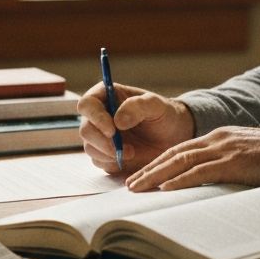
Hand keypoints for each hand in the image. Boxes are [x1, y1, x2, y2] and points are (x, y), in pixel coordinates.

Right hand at [77, 82, 196, 175]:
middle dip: (101, 141)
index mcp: (108, 96)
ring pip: (90, 147)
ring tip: (132, 152)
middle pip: (85, 129)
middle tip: (119, 148)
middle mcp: (100, 116)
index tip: (112, 129)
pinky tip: (128, 158)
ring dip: (107, 153)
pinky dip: (111, 162)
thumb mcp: (157, 106)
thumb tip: (117, 120)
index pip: (87, 104)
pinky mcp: (106, 154)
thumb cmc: (165, 115)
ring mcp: (101, 136)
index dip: (95, 117)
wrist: (174, 137)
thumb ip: (138, 106)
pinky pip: (99, 161)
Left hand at [125, 126, 259, 191]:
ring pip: (181, 161)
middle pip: (174, 153)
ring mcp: (225, 149)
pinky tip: (165, 189)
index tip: (142, 175)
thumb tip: (208, 183)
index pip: (181, 149)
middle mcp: (217, 139)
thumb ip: (226, 162)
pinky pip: (200, 172)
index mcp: (219, 137)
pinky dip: (180, 181)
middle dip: (149, 170)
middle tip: (129, 185)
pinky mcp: (233, 162)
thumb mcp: (246, 155)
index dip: (158, 162)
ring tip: (138, 189)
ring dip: (156, 176)